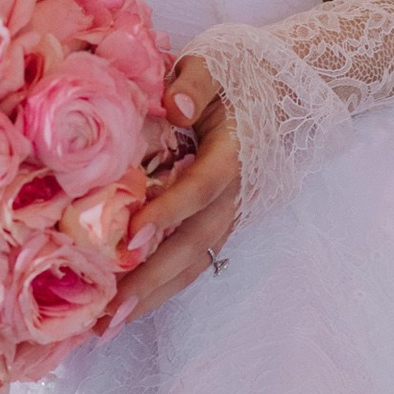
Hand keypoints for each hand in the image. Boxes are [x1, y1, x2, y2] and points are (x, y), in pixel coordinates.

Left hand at [109, 57, 241, 328]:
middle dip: (153, 281)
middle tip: (111, 313)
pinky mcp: (219, 226)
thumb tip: (175, 105)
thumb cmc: (239, 78)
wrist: (284, 94)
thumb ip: (195, 81)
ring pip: (193, 263)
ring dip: (153, 297)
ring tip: (108, 327)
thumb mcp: (216, 65)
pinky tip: (126, 310)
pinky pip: (192, 262)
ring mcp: (228, 216)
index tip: (127, 239)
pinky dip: (161, 289)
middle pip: (194, 244)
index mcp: (233, 154)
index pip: (199, 188)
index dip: (167, 213)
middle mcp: (233, 195)